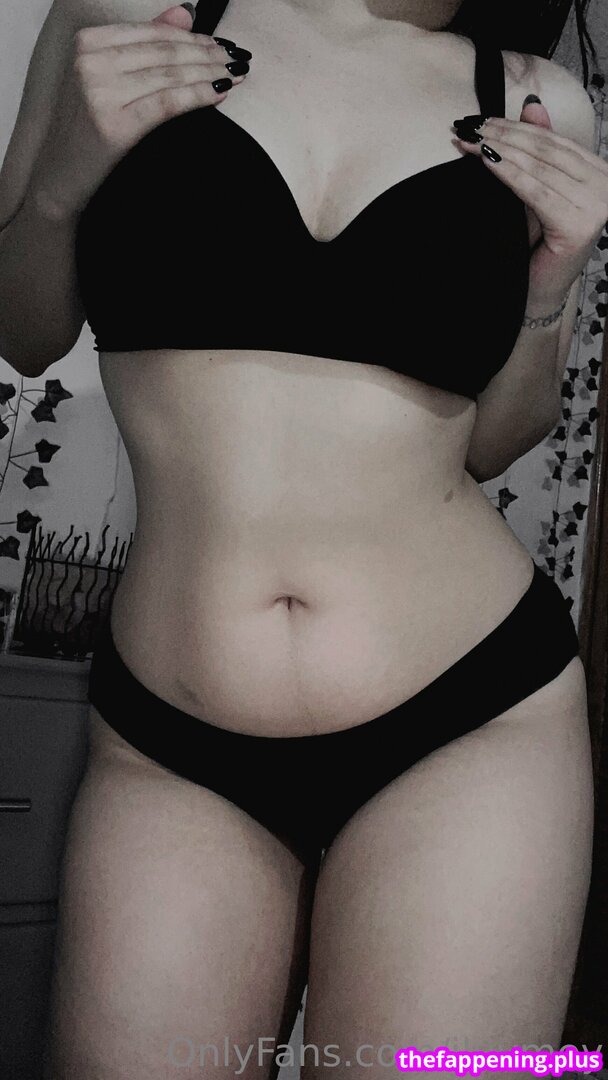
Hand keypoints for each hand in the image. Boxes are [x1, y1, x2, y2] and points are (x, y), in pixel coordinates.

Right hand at [28, 4, 250, 221]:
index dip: (192, 38)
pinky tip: (220, 93)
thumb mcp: (110, 79)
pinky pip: (167, 103)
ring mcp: (100, 93)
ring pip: (169, 75)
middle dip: (207, 55)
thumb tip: (184, 14)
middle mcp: (91, 62)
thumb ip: (145, 44)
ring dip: (209, 73)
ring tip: (235, 76)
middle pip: (165, 53)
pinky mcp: (114, 125)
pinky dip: (197, 95)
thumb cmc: (88, 130)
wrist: (61, 178)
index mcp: (88, 42)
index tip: (219, 45)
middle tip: (236, 60)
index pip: (153, 33)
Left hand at [455, 98, 607, 307]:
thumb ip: (539, 150)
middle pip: (546, 152)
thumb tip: (531, 105)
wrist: (537, 293)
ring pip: (539, 168)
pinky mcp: (580, 224)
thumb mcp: (536, 190)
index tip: (482, 119)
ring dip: (500, 151)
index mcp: (599, 174)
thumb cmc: (535, 246)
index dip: (517, 127)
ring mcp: (597, 205)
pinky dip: (508, 174)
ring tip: (470, 141)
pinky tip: (486, 161)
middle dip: (504, 136)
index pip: (554, 142)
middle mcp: (604, 186)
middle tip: (469, 127)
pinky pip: (535, 190)